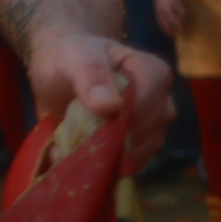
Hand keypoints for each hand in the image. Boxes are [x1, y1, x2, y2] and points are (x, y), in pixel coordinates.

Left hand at [25, 30, 172, 169]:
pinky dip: (103, 163)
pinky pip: (129, 165)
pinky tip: (78, 154)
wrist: (60, 75)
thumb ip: (90, 74)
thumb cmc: (71, 58)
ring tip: (73, 141)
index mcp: (151, 71)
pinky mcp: (138, 150)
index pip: (152, 96)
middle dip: (111, 134)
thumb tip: (110, 106)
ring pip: (140, 151)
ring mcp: (152, 128)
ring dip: (105, 151)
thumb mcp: (72, 56)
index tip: (98, 115)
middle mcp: (160, 102)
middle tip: (76, 131)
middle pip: (148, 128)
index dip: (127, 110)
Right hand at [149, 0, 183, 39]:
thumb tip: (184, 16)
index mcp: (168, 10)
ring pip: (162, 24)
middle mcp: (162, 13)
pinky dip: (161, 26)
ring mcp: (158, 13)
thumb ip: (180, 8)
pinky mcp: (156, 12)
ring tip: (169, 35)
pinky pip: (158, 21)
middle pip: (167, 24)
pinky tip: (163, 28)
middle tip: (176, 36)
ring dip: (166, 30)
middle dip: (172, 30)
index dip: (178, 26)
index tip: (182, 31)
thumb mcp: (176, 0)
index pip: (174, 21)